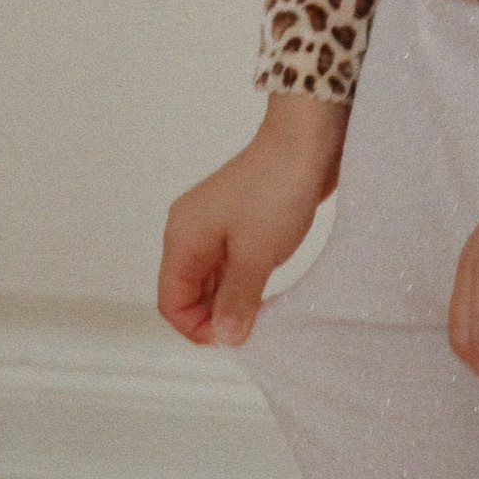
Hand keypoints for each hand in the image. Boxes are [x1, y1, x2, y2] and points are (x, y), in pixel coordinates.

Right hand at [157, 91, 348, 348]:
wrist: (307, 140)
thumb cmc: (277, 189)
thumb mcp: (256, 255)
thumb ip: (236, 301)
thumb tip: (224, 339)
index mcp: (183, 236)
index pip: (170, 301)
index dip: (197, 328)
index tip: (234, 336)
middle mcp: (190, 230)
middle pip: (187, 292)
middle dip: (213, 316)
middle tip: (251, 326)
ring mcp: (214, 224)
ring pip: (209, 280)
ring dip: (229, 300)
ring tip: (261, 310)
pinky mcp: (238, 222)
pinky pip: (228, 265)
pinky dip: (241, 282)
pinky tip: (264, 290)